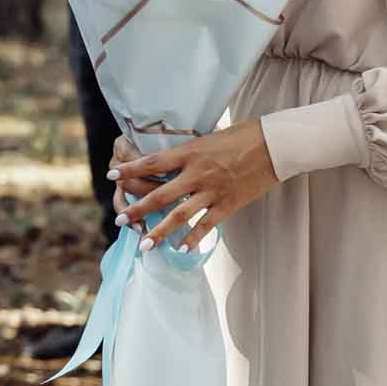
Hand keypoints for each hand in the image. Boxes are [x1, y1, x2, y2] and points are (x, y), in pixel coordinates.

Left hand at [112, 120, 277, 251]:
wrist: (274, 145)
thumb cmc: (243, 135)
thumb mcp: (210, 137)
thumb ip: (191, 151)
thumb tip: (173, 158)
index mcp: (190, 152)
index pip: (152, 162)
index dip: (131, 169)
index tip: (112, 174)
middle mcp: (197, 173)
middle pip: (160, 195)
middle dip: (138, 209)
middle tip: (120, 219)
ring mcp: (212, 191)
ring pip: (180, 215)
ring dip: (160, 232)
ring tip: (144, 246)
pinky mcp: (228, 204)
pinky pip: (206, 225)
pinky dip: (193, 239)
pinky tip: (180, 250)